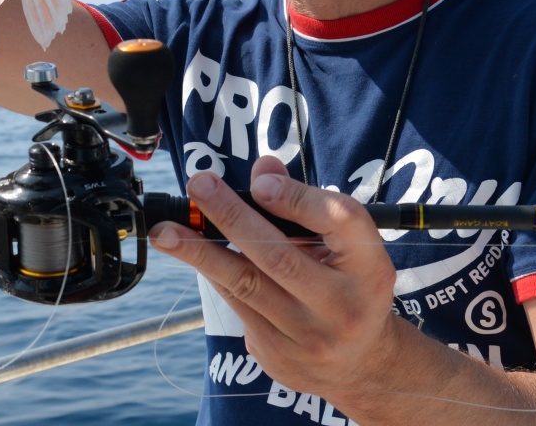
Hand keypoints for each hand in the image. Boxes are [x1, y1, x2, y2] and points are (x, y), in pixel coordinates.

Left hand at [148, 156, 409, 407]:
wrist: (361, 364)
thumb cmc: (350, 287)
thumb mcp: (347, 245)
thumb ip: (308, 205)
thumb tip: (262, 172)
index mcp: (369, 267)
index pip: (338, 222)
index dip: (296, 199)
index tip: (260, 183)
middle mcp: (342, 304)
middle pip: (280, 256)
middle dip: (232, 217)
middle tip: (199, 187)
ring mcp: (308, 336)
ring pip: (244, 284)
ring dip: (199, 252)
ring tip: (166, 231)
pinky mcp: (277, 355)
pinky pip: (236, 304)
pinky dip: (214, 274)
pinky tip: (191, 254)